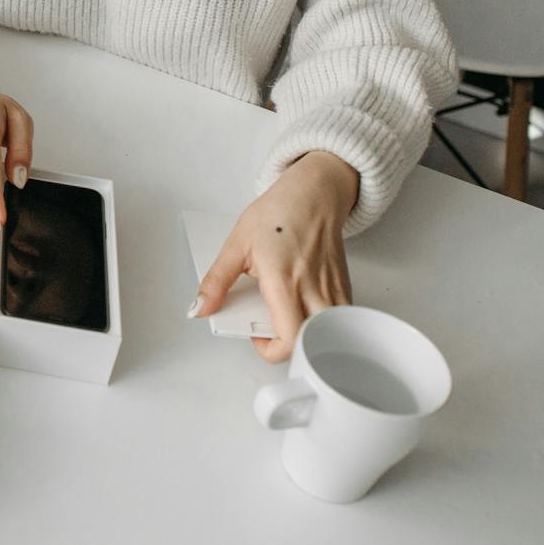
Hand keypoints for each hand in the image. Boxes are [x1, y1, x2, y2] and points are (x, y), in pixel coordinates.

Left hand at [191, 151, 357, 361]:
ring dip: (307, 336)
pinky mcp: (344, 287)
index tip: (255, 335)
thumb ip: (216, 281)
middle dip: (289, 348)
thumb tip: (199, 308)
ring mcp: (332, 290)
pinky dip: (321, 324)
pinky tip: (304, 310)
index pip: (289, 339)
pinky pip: (338, 319)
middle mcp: (313, 289)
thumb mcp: (236, 245)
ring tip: (286, 319)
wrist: (313, 194)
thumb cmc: (279, 214)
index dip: (271, 350)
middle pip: (311, 344)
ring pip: (328, 333)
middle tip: (270, 331)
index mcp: (283, 281)